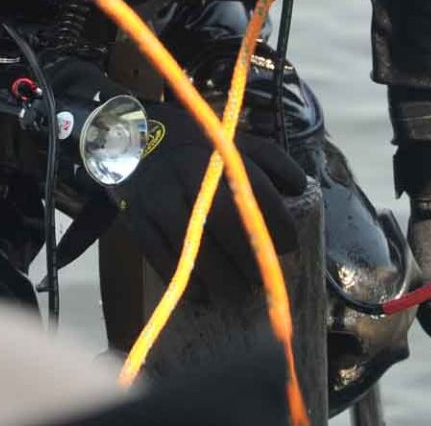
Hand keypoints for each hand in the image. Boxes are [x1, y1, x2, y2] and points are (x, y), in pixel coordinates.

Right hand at [112, 104, 307, 295]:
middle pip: (224, 222)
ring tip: (239, 293)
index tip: (290, 245)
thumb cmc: (192, 142)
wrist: (129, 135)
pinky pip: (162, 260)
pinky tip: (204, 295)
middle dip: (249, 256)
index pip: (254, 189)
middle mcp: (186, 174)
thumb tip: (301, 188)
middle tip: (265, 278)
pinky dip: (186, 282)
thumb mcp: (231, 139)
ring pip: (193, 247)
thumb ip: (269, 158)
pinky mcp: (137, 220)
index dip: (276, 221)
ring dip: (221, 278)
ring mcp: (158, 199)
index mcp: (214, 152)